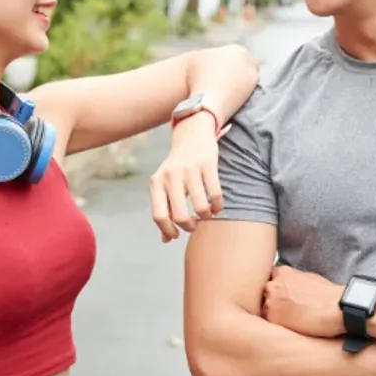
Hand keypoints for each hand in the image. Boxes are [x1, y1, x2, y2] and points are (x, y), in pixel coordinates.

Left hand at [149, 113, 222, 241]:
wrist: (191, 134)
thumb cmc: (176, 167)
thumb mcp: (164, 185)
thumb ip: (164, 210)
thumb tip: (166, 240)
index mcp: (156, 182)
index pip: (159, 216)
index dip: (169, 231)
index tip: (177, 235)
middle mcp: (170, 176)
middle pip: (181, 216)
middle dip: (190, 226)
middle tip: (194, 224)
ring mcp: (189, 169)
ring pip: (201, 207)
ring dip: (206, 216)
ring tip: (207, 213)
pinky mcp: (207, 164)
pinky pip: (216, 194)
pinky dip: (218, 206)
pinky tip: (216, 206)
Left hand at [263, 265, 345, 337]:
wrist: (339, 308)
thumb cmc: (329, 296)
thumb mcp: (308, 279)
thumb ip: (293, 282)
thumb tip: (289, 289)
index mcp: (282, 273)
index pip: (270, 283)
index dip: (276, 294)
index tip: (283, 301)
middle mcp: (272, 285)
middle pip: (264, 296)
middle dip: (273, 304)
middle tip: (288, 313)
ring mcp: (270, 301)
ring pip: (264, 310)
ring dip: (274, 316)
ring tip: (293, 322)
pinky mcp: (273, 318)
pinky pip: (268, 324)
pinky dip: (277, 328)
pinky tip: (292, 328)